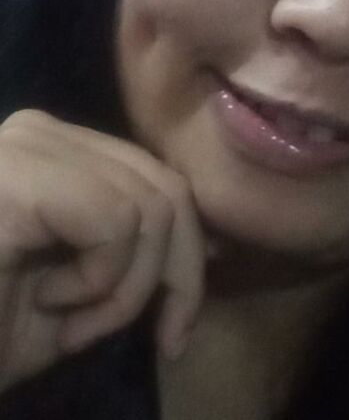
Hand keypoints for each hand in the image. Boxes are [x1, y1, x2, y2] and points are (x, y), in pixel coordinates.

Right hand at [0, 109, 205, 393]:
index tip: (180, 320)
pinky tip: (48, 302)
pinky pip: (117, 222)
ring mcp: (26, 144)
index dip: (188, 249)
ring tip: (70, 322)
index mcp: (54, 151)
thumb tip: (213, 242)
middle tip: (155, 334)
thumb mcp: (78, 292)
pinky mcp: (17, 174)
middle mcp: (41, 131)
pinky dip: (102, 283)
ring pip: (152, 206)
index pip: (158, 178)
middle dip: (176, 274)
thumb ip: (135, 255)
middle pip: (165, 186)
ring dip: (125, 291)